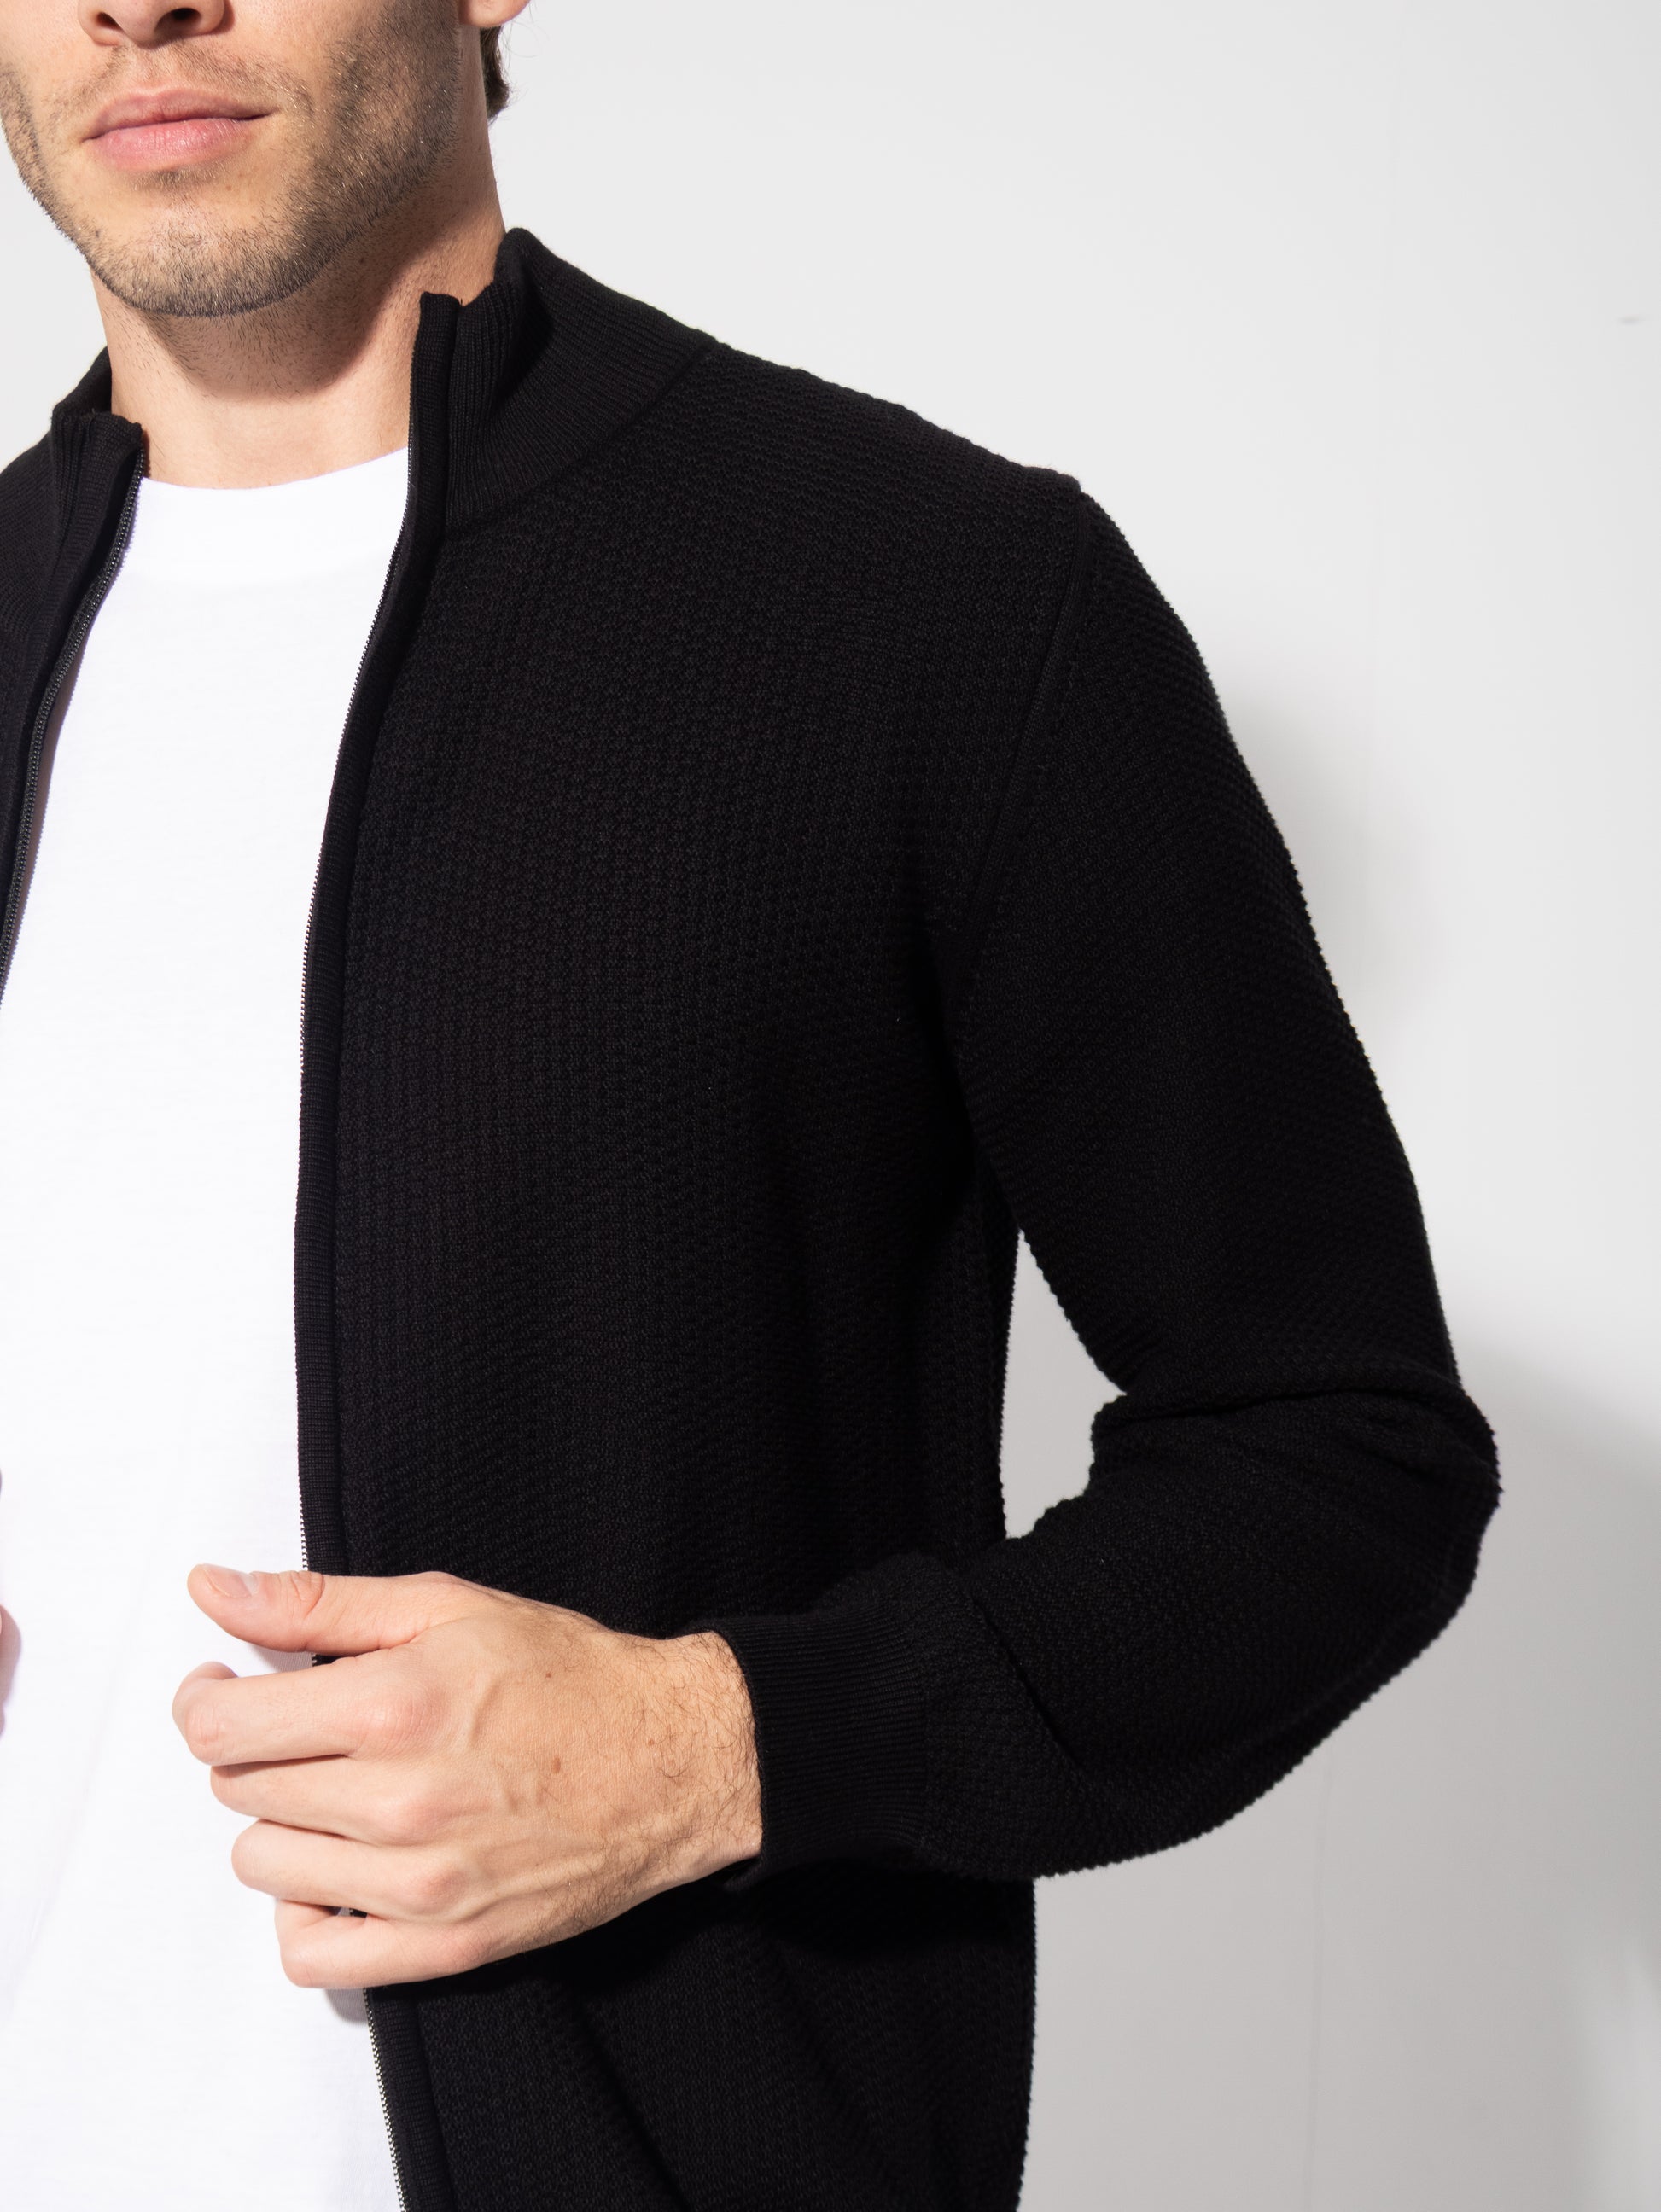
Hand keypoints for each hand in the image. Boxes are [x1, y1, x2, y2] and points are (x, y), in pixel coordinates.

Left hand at [172, 1566, 760, 1989]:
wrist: (673, 1759)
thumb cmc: (565, 1675)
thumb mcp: (445, 1604)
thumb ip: (316, 1602)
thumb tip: (212, 1589)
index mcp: (393, 1705)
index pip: (220, 1727)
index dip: (206, 1699)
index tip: (225, 1686)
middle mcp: (399, 1802)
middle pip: (240, 1790)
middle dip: (263, 1750)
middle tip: (318, 1727)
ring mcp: (421, 1885)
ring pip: (266, 1866)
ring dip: (286, 1825)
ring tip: (342, 1790)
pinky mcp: (445, 1945)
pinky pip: (313, 1957)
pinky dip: (309, 1914)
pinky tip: (344, 1868)